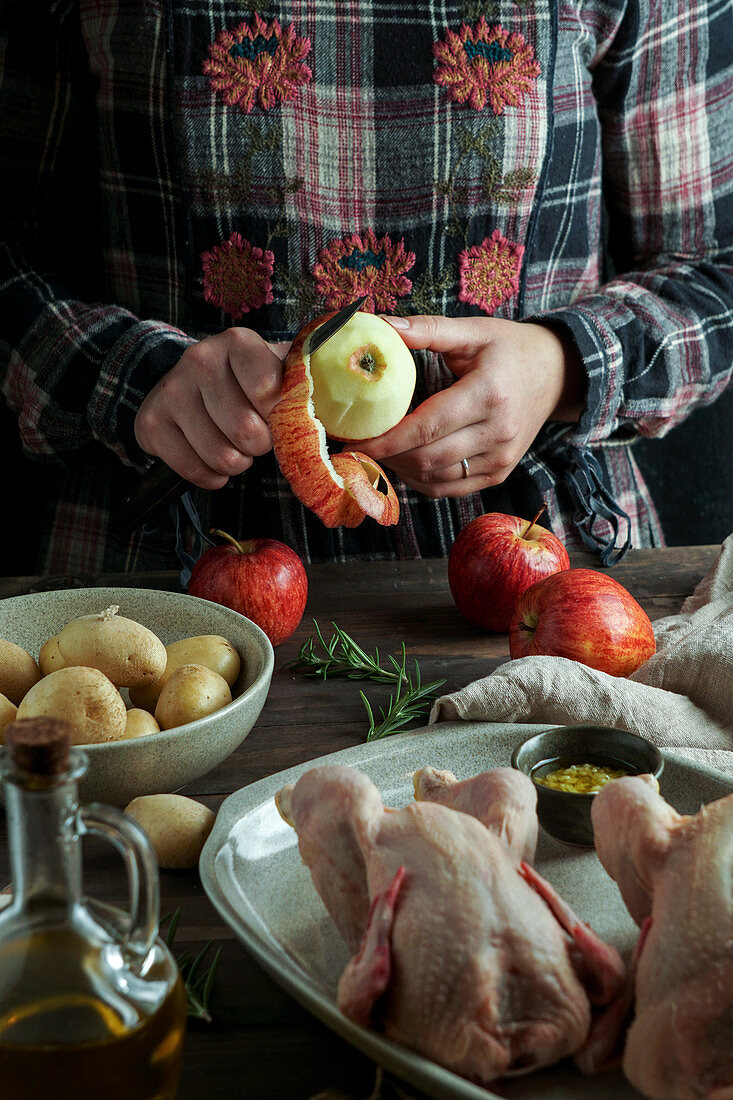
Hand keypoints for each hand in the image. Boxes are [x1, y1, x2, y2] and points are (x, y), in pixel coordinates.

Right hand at [134, 328, 289, 488]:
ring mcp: (172, 391)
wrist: (187, 384)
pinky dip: (212, 477)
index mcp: (238, 343)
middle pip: (246, 430)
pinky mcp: (152, 422)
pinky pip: (195, 470)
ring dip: (237, 463)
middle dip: (259, 445)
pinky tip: (214, 461)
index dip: (279, 415)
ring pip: (221, 456)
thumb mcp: (274, 371)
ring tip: (236, 448)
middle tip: (257, 438)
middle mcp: (200, 360)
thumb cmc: (244, 383)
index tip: (277, 415)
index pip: (268, 389)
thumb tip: (335, 410)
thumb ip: (300, 385)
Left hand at [355, 315, 584, 497]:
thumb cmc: (511, 348)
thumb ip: (428, 329)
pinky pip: (451, 488)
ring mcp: (502, 458)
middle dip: (386, 456)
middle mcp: (498, 432)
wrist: (558, 374)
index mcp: (488, 394)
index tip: (354, 440)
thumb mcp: (474, 331)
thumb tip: (383, 325)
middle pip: (427, 458)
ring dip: (401, 470)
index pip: (426, 426)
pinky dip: (422, 481)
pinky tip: (405, 465)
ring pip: (436, 478)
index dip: (386, 439)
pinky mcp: (500, 473)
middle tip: (359, 445)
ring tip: (379, 453)